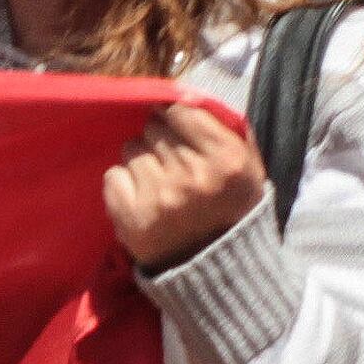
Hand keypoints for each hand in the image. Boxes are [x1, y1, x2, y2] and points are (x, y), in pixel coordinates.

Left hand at [103, 98, 264, 268]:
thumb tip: (185, 92)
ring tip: (159, 182)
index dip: (176, 117)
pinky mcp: (131, 216)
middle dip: (161, 139)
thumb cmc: (232, 209)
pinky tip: (143, 199)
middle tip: (172, 163)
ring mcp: (160, 198)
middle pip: (154, 127)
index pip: (181, 110)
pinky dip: (125, 184)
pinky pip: (113, 175)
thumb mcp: (250, 167)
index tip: (178, 129)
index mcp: (227, 161)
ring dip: (142, 160)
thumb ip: (224, 127)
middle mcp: (193, 177)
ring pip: (131, 148)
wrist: (214, 270)